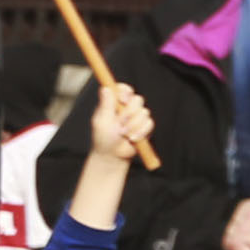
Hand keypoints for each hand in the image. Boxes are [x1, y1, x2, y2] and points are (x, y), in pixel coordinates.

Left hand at [66, 85, 153, 224]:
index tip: (122, 96)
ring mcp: (137, 119)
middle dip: (128, 113)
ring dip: (133, 125)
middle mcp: (126, 110)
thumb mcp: (100, 123)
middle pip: (136, 99)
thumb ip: (105, 105)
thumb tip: (107, 87)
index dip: (125, 91)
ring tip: (123, 137)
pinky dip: (140, 133)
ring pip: (144, 112)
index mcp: (114, 105)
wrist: (111, 162)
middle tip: (119, 124)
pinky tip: (132, 140)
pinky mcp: (145, 130)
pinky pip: (149, 124)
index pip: (124, 89)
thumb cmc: (101, 144)